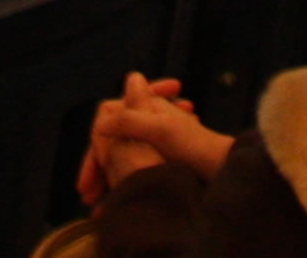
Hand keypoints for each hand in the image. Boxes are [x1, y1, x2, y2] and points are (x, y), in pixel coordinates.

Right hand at [81, 74, 224, 199]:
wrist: (221, 168)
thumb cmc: (193, 146)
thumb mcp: (159, 129)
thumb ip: (129, 119)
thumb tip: (100, 117)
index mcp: (146, 106)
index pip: (108, 114)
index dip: (100, 137)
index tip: (99, 159)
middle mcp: (145, 119)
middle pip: (111, 137)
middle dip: (97, 162)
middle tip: (86, 190)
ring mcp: (151, 139)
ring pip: (118, 154)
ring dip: (105, 175)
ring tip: (95, 201)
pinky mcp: (156, 157)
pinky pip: (129, 167)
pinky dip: (119, 181)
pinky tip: (111, 200)